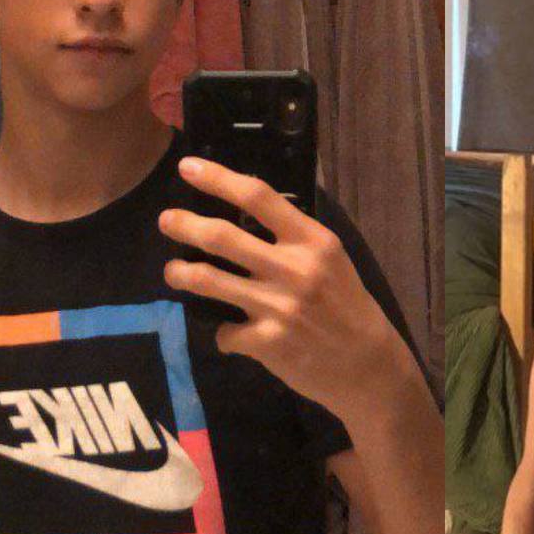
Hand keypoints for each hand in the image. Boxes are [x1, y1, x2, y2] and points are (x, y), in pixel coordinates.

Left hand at [158, 157, 394, 418]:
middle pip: (221, 236)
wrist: (368, 365)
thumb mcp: (332, 261)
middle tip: (166, 221)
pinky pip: (225, 332)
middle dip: (184, 225)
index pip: (258, 198)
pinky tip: (230, 334)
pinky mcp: (267, 343)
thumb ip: (294, 239)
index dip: (218, 179)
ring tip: (173, 272)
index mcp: (313, 242)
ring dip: (180, 273)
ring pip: (207, 280)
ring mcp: (278, 307)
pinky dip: (223, 334)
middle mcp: (294, 269)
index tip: (188, 167)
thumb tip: (245, 213)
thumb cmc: (348, 307)